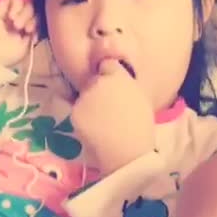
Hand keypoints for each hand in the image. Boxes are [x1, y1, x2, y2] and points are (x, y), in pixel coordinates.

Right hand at [0, 0, 36, 67]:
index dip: (36, 25)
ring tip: (15, 23)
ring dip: (25, 13)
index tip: (31, 33)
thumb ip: (31, 36)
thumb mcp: (23, 50)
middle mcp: (15, 23)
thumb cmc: (2, 55)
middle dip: (32, 19)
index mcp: (22, 35)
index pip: (35, 23)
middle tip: (24, 29)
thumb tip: (33, 27)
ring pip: (25, 4)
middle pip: (32, 12)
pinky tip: (12, 15)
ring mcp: (7, 14)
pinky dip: (18, 4)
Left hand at [71, 59, 154, 174]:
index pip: (107, 64)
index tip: (113, 86)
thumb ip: (124, 83)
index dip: (109, 74)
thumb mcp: (139, 97)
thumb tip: (114, 77)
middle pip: (94, 81)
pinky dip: (84, 118)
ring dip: (90, 104)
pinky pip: (79, 111)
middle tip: (109, 109)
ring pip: (85, 96)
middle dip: (98, 90)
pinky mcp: (75, 111)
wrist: (128, 152)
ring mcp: (85, 96)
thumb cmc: (141, 127)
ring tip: (104, 122)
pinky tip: (96, 129)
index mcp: (118, 76)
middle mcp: (99, 81)